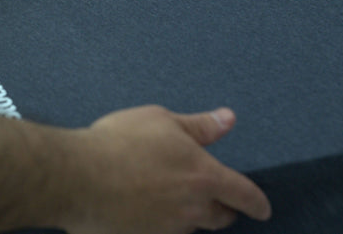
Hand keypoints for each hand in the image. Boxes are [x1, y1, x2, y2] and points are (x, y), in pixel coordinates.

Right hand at [69, 106, 271, 233]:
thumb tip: (228, 118)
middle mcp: (190, 209)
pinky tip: (145, 212)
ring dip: (188, 216)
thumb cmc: (121, 142)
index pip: (243, 194)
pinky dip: (160, 224)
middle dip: (223, 210)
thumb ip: (199, 126)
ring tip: (173, 201)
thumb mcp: (163, 121)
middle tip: (217, 202)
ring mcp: (166, 230)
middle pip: (219, 218)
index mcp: (203, 177)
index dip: (257, 202)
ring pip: (189, 226)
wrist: (78, 178)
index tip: (263, 209)